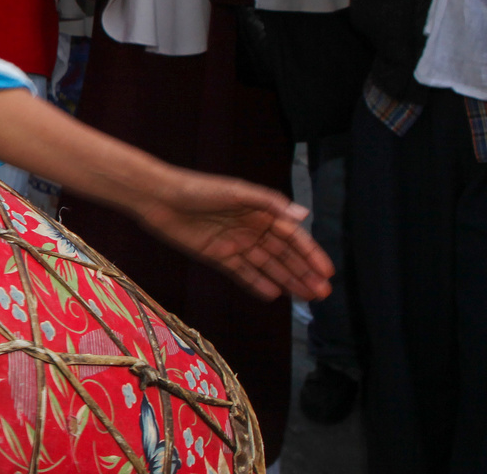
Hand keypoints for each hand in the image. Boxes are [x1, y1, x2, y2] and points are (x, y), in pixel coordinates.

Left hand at [135, 170, 332, 300]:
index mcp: (260, 210)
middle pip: (283, 254)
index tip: (326, 271)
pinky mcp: (218, 255)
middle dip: (303, 272)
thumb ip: (269, 203)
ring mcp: (235, 242)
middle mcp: (251, 228)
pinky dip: (257, 283)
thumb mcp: (237, 192)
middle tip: (322, 293)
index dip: (310, 253)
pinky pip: (242, 272)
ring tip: (306, 297)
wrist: (160, 198)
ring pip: (267, 265)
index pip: (292, 236)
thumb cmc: (199, 188)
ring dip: (287, 280)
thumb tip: (301, 215)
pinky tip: (273, 294)